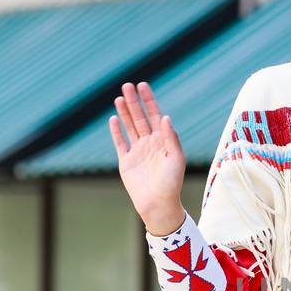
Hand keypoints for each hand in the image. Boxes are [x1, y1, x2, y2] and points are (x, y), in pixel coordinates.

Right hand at [109, 82, 186, 234]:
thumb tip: (164, 117)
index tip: (143, 86)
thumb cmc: (172, 183)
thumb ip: (170, 138)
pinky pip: (120, 142)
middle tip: (127, 85)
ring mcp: (138, 151)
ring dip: (125, 112)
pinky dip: (116, 131)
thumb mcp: (176, 159)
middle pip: (140, 118)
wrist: (158, 205)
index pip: (155, 115)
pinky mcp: (126, 161)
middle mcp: (150, 143)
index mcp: (164, 141)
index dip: (149, 101)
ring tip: (119, 97)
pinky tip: (113, 118)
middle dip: (134, 102)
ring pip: (129, 127)